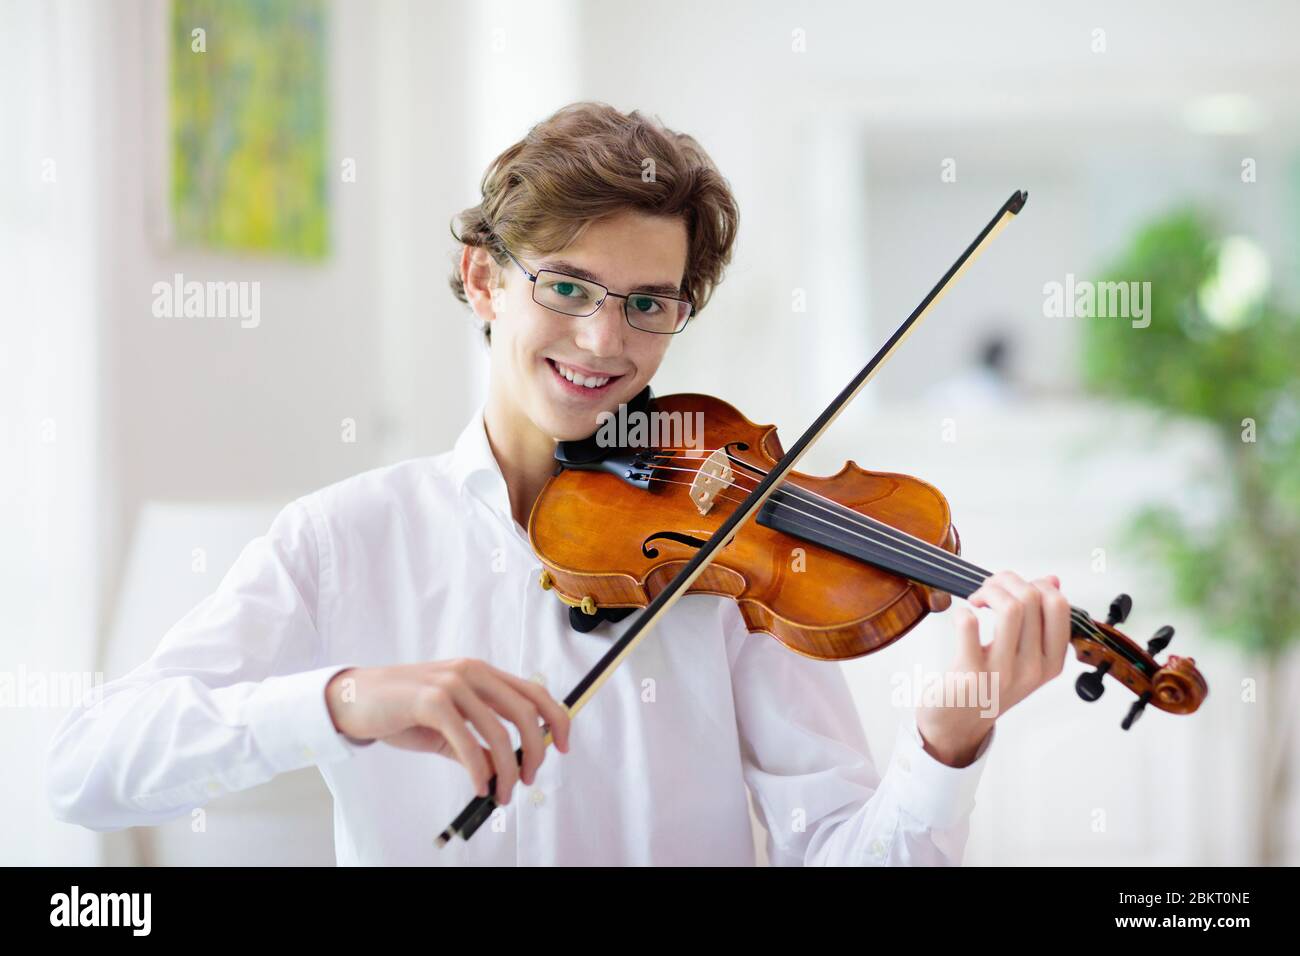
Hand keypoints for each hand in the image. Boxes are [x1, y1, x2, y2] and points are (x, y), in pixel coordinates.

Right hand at [325, 659, 570, 804]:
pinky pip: (467, 742)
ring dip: (507, 771)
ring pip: (499, 732)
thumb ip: (478, 742)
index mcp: (482, 673)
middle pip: (526, 712)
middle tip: (527, 780)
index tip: (564, 748)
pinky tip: (479, 787)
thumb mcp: (448, 725)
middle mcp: (472, 672)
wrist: (354, 699)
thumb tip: (504, 771)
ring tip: (501, 794)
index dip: (558, 719)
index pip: (535, 692)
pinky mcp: (430, 701)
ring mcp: (452, 683)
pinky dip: (478, 770)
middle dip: (535, 752)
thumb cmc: (402, 711)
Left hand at [915, 571, 1071, 766]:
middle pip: (1032, 599)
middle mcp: (1032, 668)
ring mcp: (1002, 673)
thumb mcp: (1025, 657)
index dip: (1037, 584)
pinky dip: (962, 611)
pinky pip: (969, 625)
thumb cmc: (990, 685)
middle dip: (1006, 580)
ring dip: (989, 590)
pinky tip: (961, 617)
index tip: (1016, 588)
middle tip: (988, 588)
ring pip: (1010, 608)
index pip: (1059, 607)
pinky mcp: (970, 674)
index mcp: (1051, 662)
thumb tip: (1053, 580)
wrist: (958, 725)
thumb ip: (1040, 621)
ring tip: (976, 598)